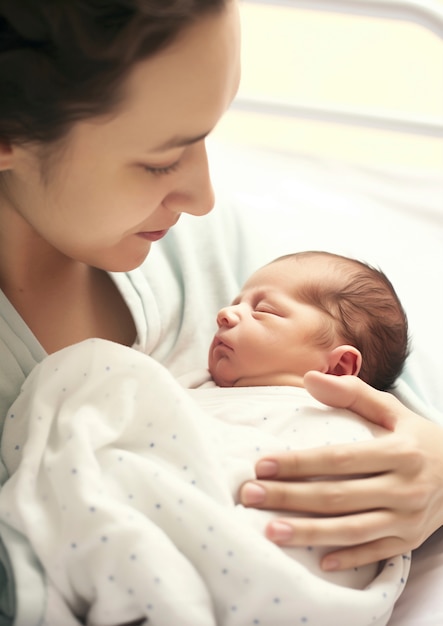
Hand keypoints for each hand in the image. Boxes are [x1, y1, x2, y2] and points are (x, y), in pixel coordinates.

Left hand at [239, 371, 442, 570]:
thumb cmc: (416, 437)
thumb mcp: (392, 409)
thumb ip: (351, 393)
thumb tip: (308, 378)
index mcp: (400, 451)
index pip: (340, 458)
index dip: (300, 462)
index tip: (262, 464)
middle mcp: (406, 487)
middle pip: (339, 496)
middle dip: (290, 497)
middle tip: (251, 495)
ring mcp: (409, 519)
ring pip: (352, 530)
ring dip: (309, 533)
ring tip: (270, 531)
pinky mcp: (410, 540)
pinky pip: (375, 553)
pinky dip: (348, 559)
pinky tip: (317, 561)